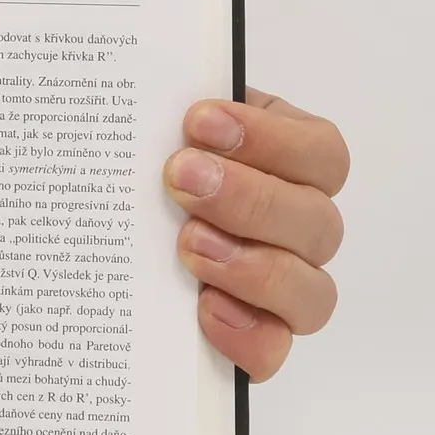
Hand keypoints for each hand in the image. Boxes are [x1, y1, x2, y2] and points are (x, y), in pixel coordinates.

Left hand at [164, 89, 348, 381]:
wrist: (114, 216)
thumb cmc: (145, 162)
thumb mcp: (158, 122)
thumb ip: (169, 107)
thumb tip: (154, 85)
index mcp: (289, 161)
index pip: (319, 152)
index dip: (270, 138)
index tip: (200, 121)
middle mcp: (299, 226)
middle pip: (317, 222)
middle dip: (249, 198)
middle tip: (182, 178)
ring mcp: (285, 287)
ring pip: (312, 292)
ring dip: (253, 267)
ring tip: (188, 246)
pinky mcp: (257, 337)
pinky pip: (274, 350)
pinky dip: (248, 335)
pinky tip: (204, 310)